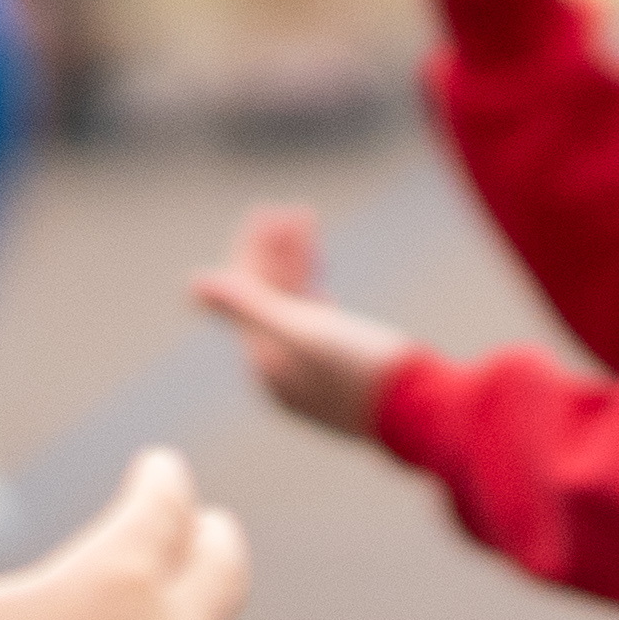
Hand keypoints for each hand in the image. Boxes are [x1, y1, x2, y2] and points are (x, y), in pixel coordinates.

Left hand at [189, 203, 414, 438]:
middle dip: (276, 252)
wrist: (426, 410)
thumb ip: (248, 306)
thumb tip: (193, 283)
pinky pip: (317, 316)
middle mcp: (283, 368)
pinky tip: (318, 263)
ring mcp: (313, 368)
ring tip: (308, 220)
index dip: (253, 250)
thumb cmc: (365, 371)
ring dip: (297, 262)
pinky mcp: (342, 365)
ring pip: (294, 304)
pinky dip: (315, 284)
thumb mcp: (304, 332)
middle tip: (294, 208)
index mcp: (266, 364)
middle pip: (268, 299)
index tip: (267, 209)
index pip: (246, 296)